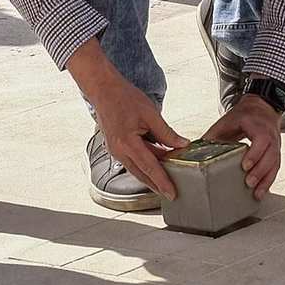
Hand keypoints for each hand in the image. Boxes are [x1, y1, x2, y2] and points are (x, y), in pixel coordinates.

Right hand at [71, 44, 187, 197]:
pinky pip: (131, 160)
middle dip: (156, 185)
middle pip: (142, 174)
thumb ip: (166, 132)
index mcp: (128, 144)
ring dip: (150, 174)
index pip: (150, 168)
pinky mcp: (115, 146)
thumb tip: (181, 144)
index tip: (172, 194)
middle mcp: (119, 151)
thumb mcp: (151, 114)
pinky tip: (154, 161)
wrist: (104, 90)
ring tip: (165, 180)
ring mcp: (115, 150)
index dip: (163, 182)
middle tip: (170, 193)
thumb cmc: (123, 98)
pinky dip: (143, 163)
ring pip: (136, 168)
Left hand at [204, 94, 282, 199]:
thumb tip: (195, 150)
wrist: (260, 108)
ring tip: (256, 193)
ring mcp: (275, 144)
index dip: (254, 153)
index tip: (245, 166)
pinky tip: (262, 192)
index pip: (261, 139)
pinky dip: (269, 181)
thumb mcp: (227, 121)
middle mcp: (269, 135)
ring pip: (275, 163)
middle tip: (249, 183)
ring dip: (266, 180)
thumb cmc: (245, 115)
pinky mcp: (275, 153)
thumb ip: (213, 135)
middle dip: (260, 170)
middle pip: (270, 154)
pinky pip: (275, 168)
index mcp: (257, 125)